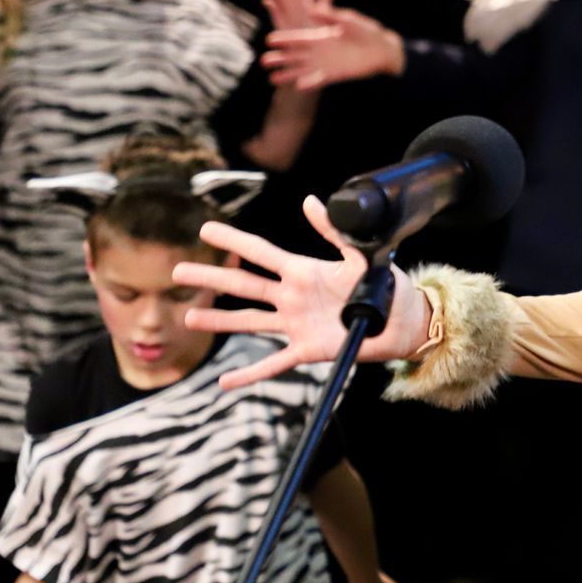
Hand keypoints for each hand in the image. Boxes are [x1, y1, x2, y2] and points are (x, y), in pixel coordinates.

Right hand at [174, 195, 425, 387]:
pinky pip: (272, 363)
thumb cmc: (386, 284)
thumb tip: (311, 201)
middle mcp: (292, 296)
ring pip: (249, 322)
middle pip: (244, 285)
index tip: (206, 229)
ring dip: (220, 322)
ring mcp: (296, 324)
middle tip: (178, 272)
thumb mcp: (362, 254)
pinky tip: (225, 381)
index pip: (261, 252)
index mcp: (303, 271)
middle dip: (212, 278)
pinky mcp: (307, 350)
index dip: (234, 240)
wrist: (403, 320)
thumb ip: (334, 231)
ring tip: (189, 319)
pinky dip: (249, 374)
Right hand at [263, 5, 403, 90]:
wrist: (381, 49)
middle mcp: (317, 51)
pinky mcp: (332, 75)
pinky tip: (299, 86)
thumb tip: (312, 8)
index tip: (269, 39)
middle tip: (264, 61)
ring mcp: (323, 64)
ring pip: (301, 69)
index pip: (297, 37)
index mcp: (319, 35)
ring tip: (272, 79)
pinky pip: (317, 80)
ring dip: (287, 74)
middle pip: (294, 55)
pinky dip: (309, 83)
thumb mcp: (347, 20)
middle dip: (279, 58)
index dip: (284, 38)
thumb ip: (330, 16)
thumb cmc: (364, 30)